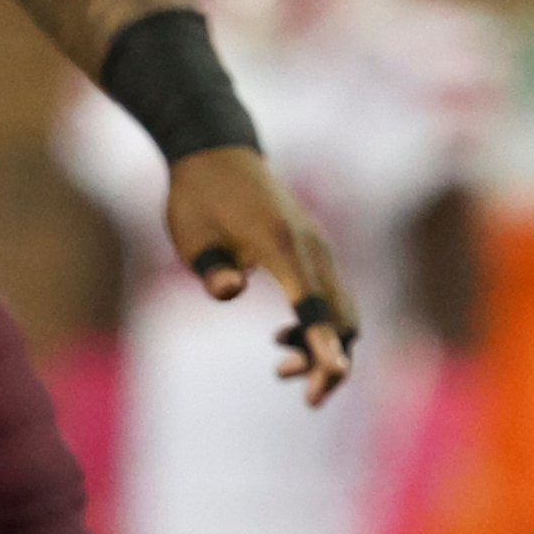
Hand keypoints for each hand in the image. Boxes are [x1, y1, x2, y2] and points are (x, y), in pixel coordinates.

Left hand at [166, 145, 356, 407]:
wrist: (218, 157)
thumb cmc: (199, 200)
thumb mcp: (192, 237)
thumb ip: (213, 269)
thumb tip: (231, 292)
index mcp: (282, 246)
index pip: (312, 304)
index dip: (323, 343)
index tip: (333, 375)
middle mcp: (312, 249)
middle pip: (340, 316)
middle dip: (327, 358)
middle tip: (283, 376)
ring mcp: (319, 250)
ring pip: (341, 310)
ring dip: (322, 344)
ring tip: (279, 365)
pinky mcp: (315, 253)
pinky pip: (331, 298)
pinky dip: (320, 324)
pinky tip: (283, 336)